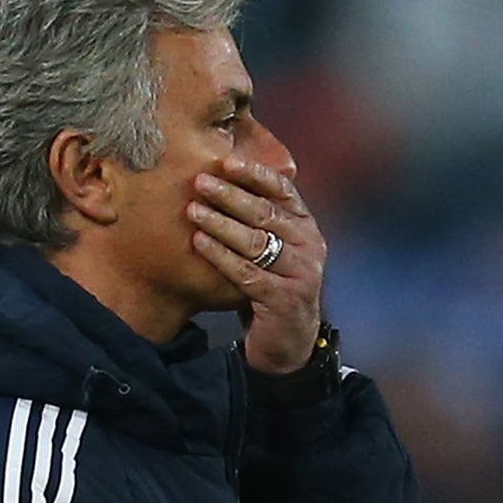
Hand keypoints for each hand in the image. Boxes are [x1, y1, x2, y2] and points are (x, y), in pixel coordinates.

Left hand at [187, 156, 325, 375]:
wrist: (289, 342)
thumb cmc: (272, 287)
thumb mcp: (273, 250)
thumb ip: (261, 220)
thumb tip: (222, 178)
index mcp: (306, 226)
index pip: (283, 190)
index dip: (255, 173)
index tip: (226, 160)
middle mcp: (309, 245)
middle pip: (265, 213)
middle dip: (230, 195)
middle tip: (200, 181)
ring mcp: (300, 272)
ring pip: (255, 241)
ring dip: (220, 223)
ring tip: (193, 210)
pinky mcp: (283, 298)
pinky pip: (246, 272)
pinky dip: (220, 255)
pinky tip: (199, 242)